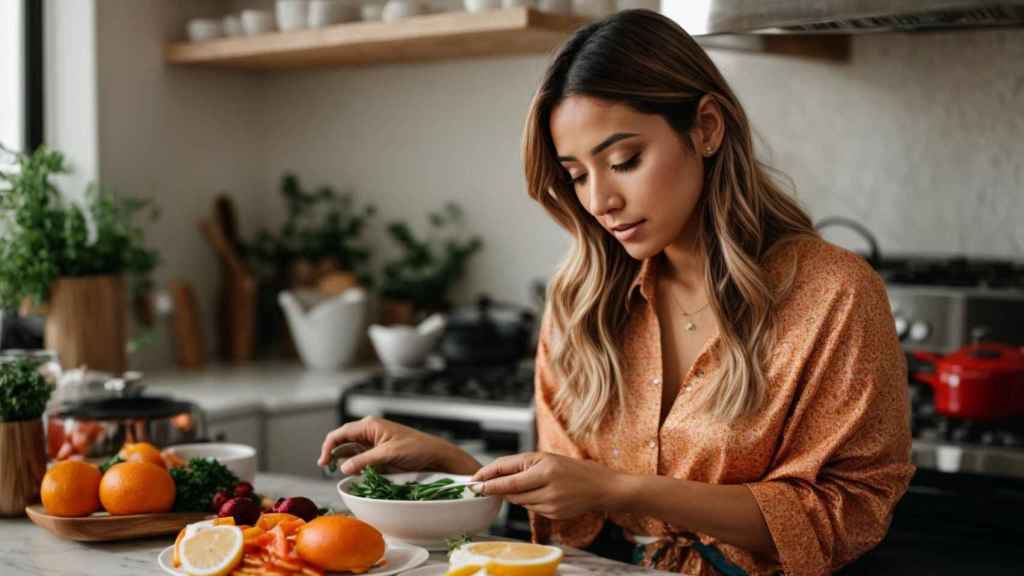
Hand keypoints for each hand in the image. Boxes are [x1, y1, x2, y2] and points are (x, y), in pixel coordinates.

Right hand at [318, 416, 480, 474]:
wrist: (435, 456)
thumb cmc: (416, 449)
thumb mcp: (388, 454)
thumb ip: (364, 460)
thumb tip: (343, 468)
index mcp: (370, 425)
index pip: (341, 433)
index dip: (328, 446)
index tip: (323, 462)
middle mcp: (369, 432)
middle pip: (342, 441)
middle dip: (333, 453)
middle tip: (326, 469)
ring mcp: (373, 443)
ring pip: (350, 451)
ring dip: (343, 461)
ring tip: (336, 471)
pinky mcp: (378, 455)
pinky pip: (360, 459)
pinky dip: (354, 466)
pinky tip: (352, 473)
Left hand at [472, 452, 622, 519]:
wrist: (601, 487)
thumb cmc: (573, 469)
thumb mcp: (547, 459)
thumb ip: (522, 466)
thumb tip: (497, 478)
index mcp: (545, 468)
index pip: (508, 477)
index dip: (488, 480)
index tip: (474, 481)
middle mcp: (547, 486)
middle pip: (510, 491)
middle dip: (495, 489)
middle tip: (481, 487)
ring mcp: (551, 503)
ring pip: (519, 501)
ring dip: (514, 494)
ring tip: (526, 484)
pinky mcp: (554, 514)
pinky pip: (532, 509)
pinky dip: (529, 501)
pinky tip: (540, 494)